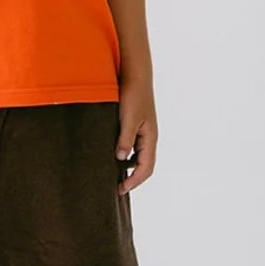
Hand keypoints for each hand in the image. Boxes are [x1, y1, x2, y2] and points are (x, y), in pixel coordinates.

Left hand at [116, 80, 156, 194]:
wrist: (135, 76)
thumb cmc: (133, 96)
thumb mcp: (128, 119)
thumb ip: (125, 139)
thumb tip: (120, 159)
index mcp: (150, 138)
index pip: (146, 167)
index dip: (135, 181)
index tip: (121, 190)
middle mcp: (149, 137)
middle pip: (144, 165)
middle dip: (133, 178)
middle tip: (117, 188)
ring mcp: (143, 131)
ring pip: (138, 156)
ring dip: (129, 168)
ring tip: (114, 175)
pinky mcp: (136, 125)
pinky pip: (133, 146)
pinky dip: (125, 156)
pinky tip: (114, 156)